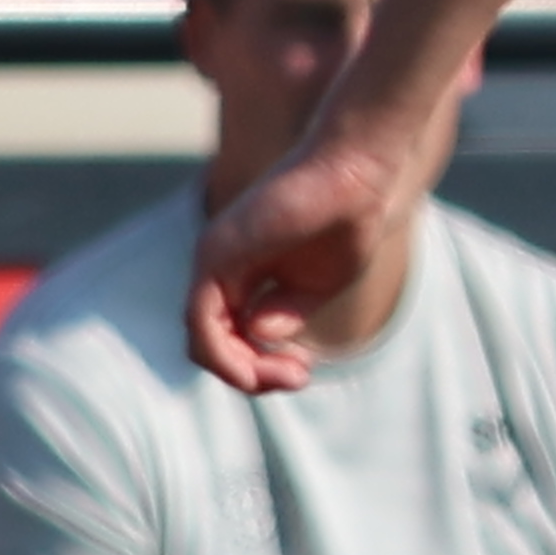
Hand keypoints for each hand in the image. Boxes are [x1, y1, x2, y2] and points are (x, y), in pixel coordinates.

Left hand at [187, 130, 419, 395]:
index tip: (302, 371)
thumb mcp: (313, 287)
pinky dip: (227, 353)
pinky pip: (203, 322)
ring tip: (290, 375)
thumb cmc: (342, 223)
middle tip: (298, 377)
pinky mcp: (215, 257)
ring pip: (202, 342)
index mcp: (239, 280)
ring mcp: (212, 263)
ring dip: (243, 372)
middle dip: (252, 376)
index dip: (259, 368)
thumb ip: (284, 314)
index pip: (227, 341)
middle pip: (211, 347)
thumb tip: (258, 335)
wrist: (353, 177)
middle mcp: (217, 272)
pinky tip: (264, 358)